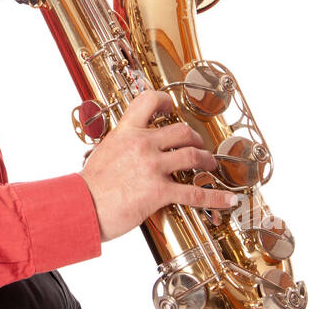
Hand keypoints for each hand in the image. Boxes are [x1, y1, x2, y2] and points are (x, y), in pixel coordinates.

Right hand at [78, 90, 238, 242]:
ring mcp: (153, 167)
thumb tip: (127, 150)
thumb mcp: (103, 153)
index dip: (165, 101)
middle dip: (196, 138)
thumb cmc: (88, 187)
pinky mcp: (159, 191)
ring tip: (210, 166)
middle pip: (181, 131)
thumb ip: (120, 147)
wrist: (81, 207)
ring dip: (207, 161)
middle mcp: (142, 144)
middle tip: (198, 145)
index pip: (149, 101)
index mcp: (126, 132)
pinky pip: (195, 193)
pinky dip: (215, 198)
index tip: (171, 107)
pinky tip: (227, 200)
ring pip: (193, 156)